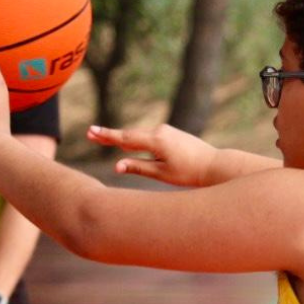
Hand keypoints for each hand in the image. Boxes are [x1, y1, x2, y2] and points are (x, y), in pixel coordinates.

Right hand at [87, 123, 217, 186]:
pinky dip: (137, 141)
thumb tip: (117, 166)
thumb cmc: (189, 173)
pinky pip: (149, 138)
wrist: (214, 165)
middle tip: (90, 133)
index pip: (126, 138)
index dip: (107, 136)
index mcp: (157, 141)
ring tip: (102, 137)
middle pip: (130, 135)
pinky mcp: (171, 133)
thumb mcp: (162, 174)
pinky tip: (127, 143)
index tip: (91, 131)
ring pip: (140, 137)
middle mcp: (160, 131)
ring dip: (123, 139)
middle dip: (110, 136)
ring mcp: (166, 130)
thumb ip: (138, 167)